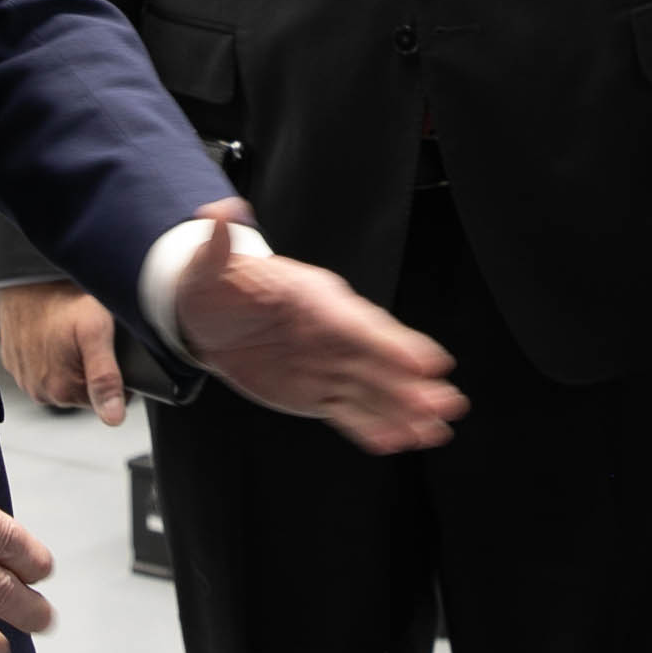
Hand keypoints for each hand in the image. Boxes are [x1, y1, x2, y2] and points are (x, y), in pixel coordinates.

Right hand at [0, 280, 128, 422]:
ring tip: (68, 330)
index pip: (103, 399)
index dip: (114, 375)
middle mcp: (38, 390)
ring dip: (69, 359)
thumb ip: (106, 378)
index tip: (109, 349)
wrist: (26, 272)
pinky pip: (40, 365)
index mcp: (60, 390)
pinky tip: (52, 330)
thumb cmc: (62, 296)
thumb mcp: (96, 332)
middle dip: (89, 366)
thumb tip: (114, 418)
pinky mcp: (13, 361)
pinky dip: (49, 352)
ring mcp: (23, 376)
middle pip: (81, 389)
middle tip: (88, 335)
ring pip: (61, 377)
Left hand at [174, 218, 466, 455]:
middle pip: (377, 361)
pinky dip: (370, 427)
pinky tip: (398, 441)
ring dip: (402, 412)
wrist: (204, 318)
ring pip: (369, 391)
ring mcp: (324, 364)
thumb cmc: (214, 285)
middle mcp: (329, 332)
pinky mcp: (312, 391)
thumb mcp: (209, 265)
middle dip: (411, 384)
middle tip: (447, 403)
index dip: (392, 345)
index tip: (426, 362)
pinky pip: (346, 411)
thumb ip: (219, 246)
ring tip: (435, 433)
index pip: (359, 325)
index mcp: (314, 300)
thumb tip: (220, 210)